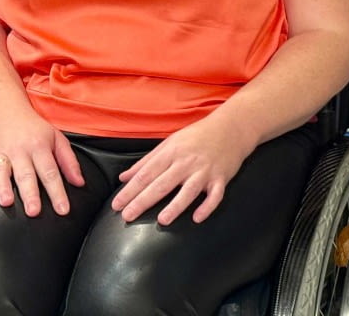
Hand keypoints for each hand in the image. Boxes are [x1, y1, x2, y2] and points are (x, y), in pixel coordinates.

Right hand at [0, 111, 84, 216]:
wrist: (6, 111)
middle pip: (26, 174)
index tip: (63, 210)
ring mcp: (2, 154)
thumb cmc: (35, 130)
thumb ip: (69, 162)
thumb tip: (80, 183)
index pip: (51, 172)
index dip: (57, 192)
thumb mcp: (57, 139)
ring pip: (1, 172)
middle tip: (34, 212)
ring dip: (3, 187)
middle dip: (30, 194)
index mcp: (40, 147)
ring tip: (7, 203)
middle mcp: (20, 151)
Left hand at [111, 116, 251, 224]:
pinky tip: (197, 218)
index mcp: (171, 153)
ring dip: (176, 206)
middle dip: (143, 200)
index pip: (146, 174)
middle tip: (127, 216)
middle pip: (162, 184)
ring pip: (188, 190)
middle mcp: (186, 162)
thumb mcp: (169, 143)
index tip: (116, 205)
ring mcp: (205, 171)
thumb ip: (146, 162)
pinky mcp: (221, 178)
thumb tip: (124, 178)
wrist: (231, 127)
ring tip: (162, 221)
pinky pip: (215, 195)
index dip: (130, 190)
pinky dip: (207, 206)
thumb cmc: (197, 136)